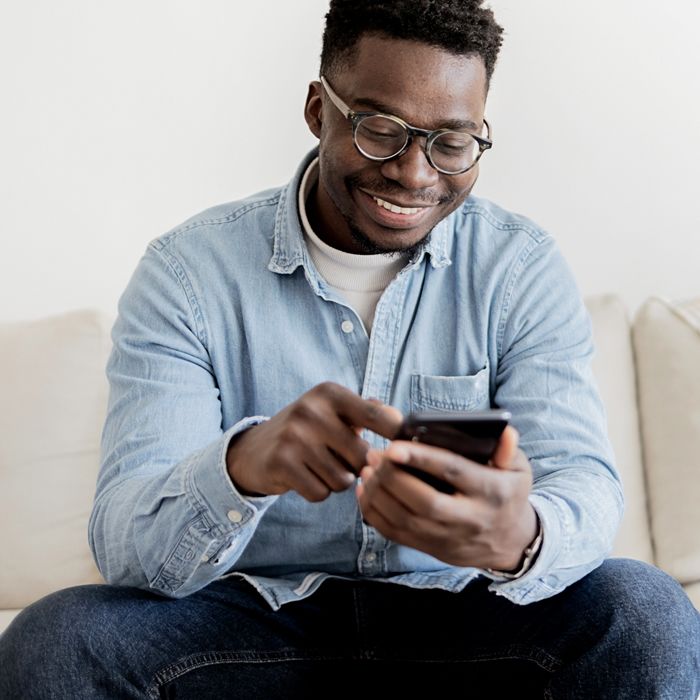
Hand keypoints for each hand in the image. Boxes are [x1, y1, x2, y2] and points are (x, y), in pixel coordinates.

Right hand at [226, 382, 402, 501]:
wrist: (254, 449)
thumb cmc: (308, 430)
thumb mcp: (334, 411)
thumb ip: (369, 412)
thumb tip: (403, 422)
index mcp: (330, 393)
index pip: (379, 417)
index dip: (396, 437)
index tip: (402, 448)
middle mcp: (312, 410)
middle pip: (362, 457)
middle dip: (357, 467)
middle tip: (340, 460)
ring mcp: (294, 436)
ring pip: (343, 480)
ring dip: (336, 481)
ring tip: (319, 466)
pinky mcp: (281, 463)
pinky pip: (320, 493)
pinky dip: (317, 491)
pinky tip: (304, 477)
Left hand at [356, 426, 537, 570]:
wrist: (510, 541)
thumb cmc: (507, 493)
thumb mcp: (517, 470)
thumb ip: (508, 450)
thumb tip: (505, 432)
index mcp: (492, 492)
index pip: (453, 473)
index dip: (422, 459)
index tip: (393, 446)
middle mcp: (470, 518)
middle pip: (425, 501)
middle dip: (394, 477)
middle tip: (374, 454)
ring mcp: (449, 538)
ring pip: (407, 520)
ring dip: (380, 494)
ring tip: (367, 469)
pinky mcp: (432, 548)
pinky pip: (396, 534)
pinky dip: (375, 514)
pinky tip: (366, 491)